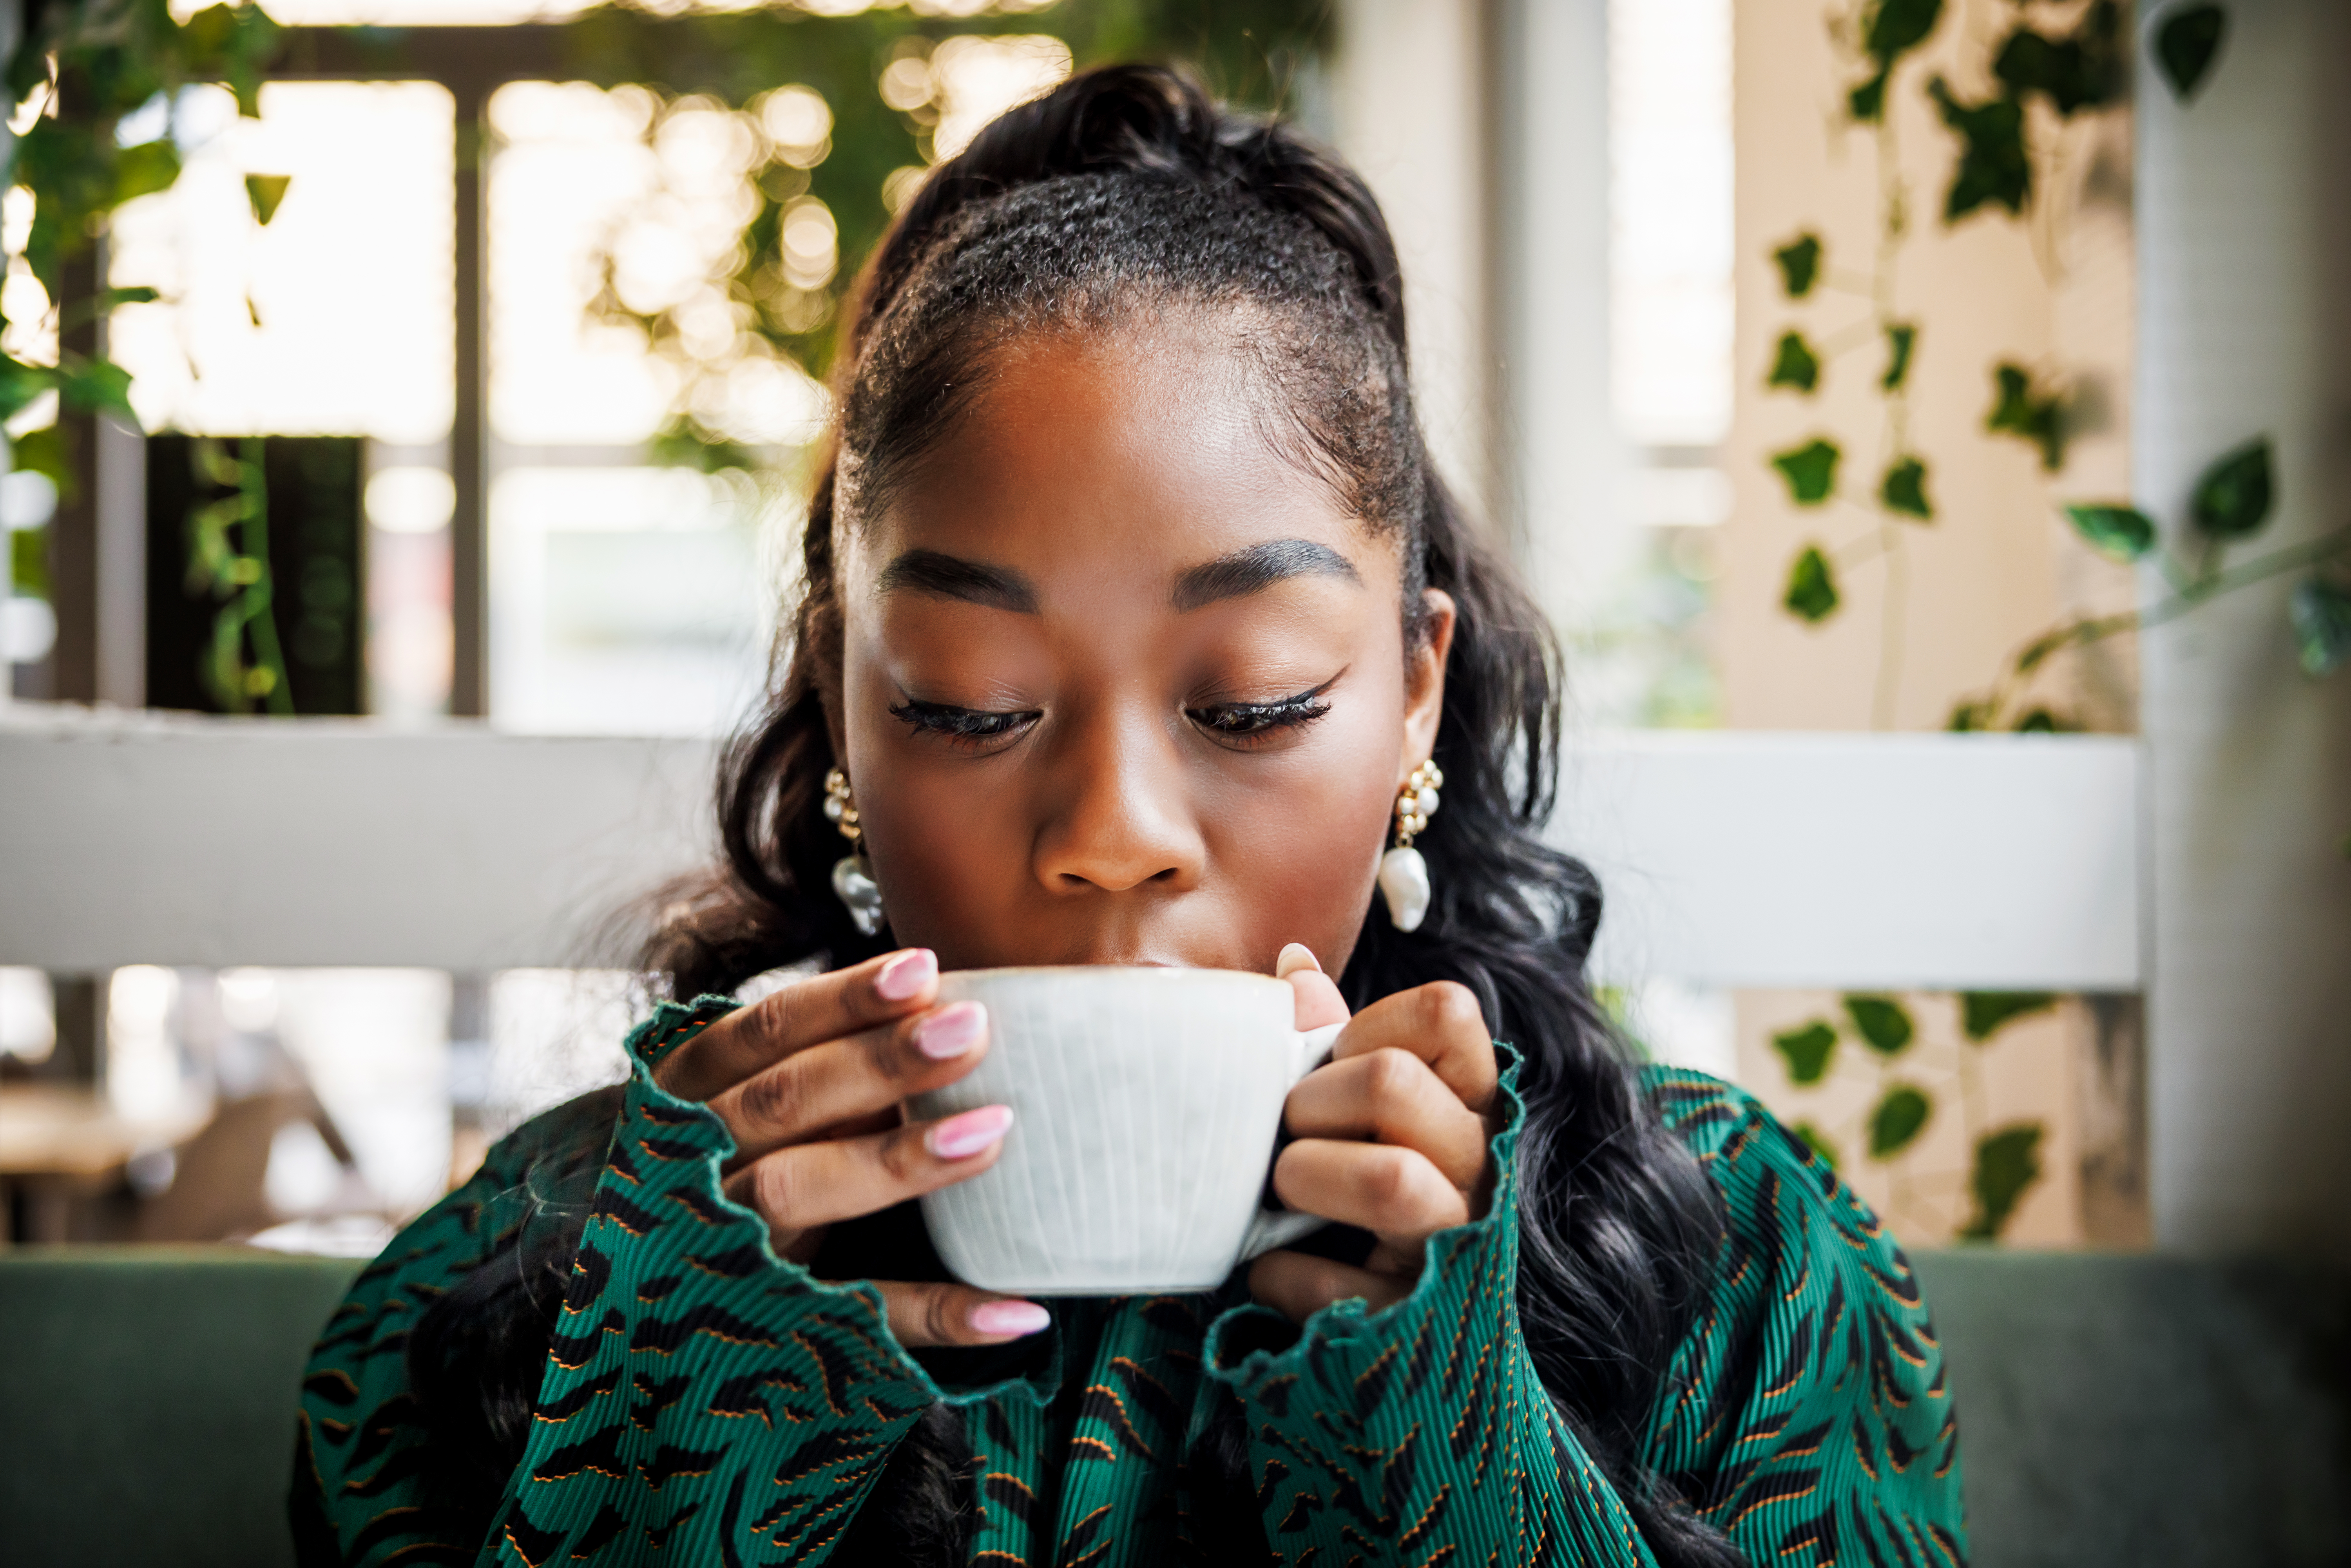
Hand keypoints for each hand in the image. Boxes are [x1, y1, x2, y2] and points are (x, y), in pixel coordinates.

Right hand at [652, 949, 1049, 1348]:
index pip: (764, 1032)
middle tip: (972, 1031)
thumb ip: (821, 1064)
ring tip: (993, 1132)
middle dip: (879, 1064)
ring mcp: (721, 1244)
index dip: (842, 1000)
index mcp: (690, 1092)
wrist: (636, 1301)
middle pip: (783, 1101)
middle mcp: (692, 1161)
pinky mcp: (765, 1324)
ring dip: (896, 1162)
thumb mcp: (749, 1104)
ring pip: (795, 1191)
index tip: (924, 969)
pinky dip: (937, 1315)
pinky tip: (1019, 1309)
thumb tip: (942, 1006)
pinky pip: (855, 1318)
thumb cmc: (731, 1163)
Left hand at [1248, 944, 1499, 1321]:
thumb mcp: (1355, 1110)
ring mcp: (1463, 1244)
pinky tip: (1279, 1269)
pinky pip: (1337, 1284)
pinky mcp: (1422, 1320)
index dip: (1367, 1027)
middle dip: (1311, 1103)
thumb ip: (1330, 1041)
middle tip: (1290, 1134)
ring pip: (1388, 1179)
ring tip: (1285, 1191)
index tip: (1333, 1065)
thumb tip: (1292, 965)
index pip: (1447, 1011)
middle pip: (1392, 1082)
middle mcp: (1484, 1164)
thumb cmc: (1362, 1191)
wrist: (1399, 1341)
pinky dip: (1282, 1274)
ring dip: (1305, 1176)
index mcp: (1472, 1100)